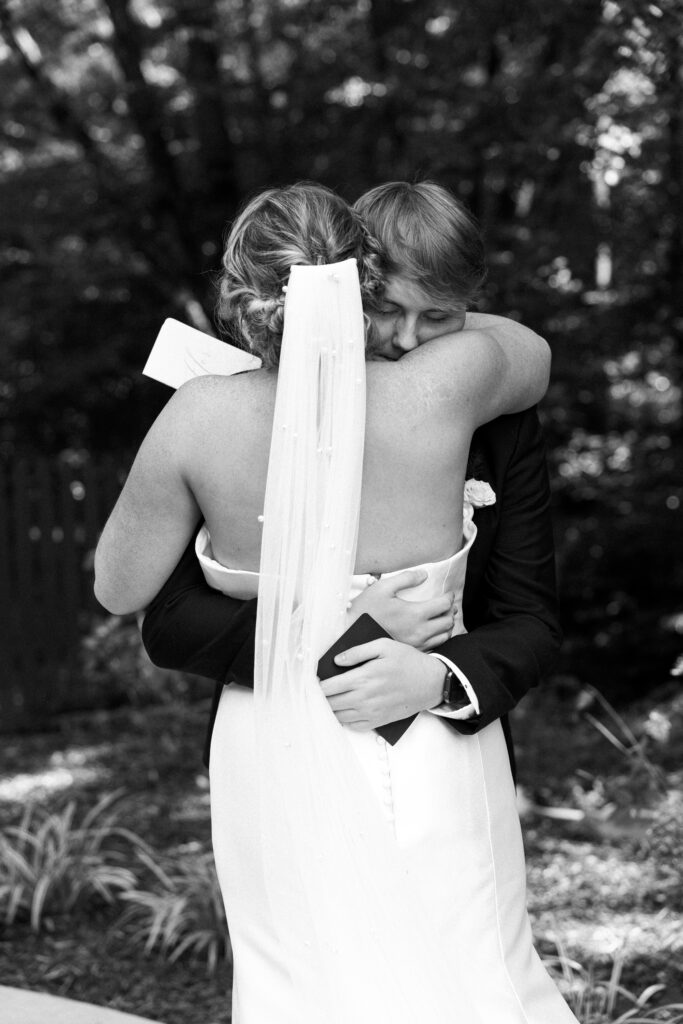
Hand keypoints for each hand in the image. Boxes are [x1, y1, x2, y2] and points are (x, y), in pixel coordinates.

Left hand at [319, 638, 445, 729]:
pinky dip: (344, 719)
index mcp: (364, 677)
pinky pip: (353, 725)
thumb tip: (336, 660)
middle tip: (316, 690)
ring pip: (339, 715)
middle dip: (320, 697)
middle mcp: (365, 697)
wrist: (431, 682)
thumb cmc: (407, 660)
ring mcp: (372, 712)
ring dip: (330, 708)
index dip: (317, 684)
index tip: (312, 680)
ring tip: (326, 699)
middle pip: (331, 703)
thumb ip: (357, 651)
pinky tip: (343, 709)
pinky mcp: (379, 721)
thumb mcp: (384, 646)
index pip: (329, 686)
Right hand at [348, 570, 455, 651]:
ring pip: (445, 635)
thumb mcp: (383, 587)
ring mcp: (416, 643)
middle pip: (448, 621)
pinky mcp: (412, 650)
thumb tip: (424, 575)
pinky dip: (439, 636)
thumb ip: (406, 578)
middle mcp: (419, 631)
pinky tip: (432, 629)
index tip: (448, 593)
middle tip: (446, 604)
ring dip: (447, 625)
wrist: (352, 632)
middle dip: (450, 610)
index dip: (449, 597)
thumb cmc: (366, 609)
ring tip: (441, 616)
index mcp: (415, 614)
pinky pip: (435, 645)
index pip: (444, 605)